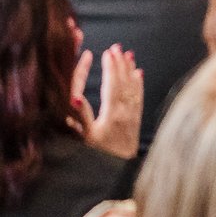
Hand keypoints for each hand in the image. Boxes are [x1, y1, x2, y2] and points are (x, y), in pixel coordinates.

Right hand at [68, 44, 141, 159]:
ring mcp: (132, 114)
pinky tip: (139, 73)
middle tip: (116, 46)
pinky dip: (139, 83)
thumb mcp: (87, 138)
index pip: (112, 84)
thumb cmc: (99, 155)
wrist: (120, 169)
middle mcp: (126, 111)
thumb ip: (81, 118)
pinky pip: (139, 96)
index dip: (109, 68)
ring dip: (130, 70)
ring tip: (128, 54)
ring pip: (133, 87)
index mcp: (112, 113)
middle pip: (124, 82)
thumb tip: (75, 99)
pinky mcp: (136, 119)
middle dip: (120, 63)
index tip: (105, 52)